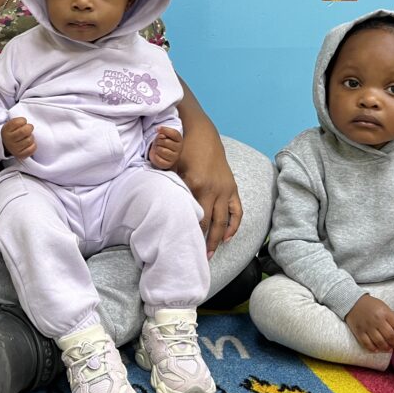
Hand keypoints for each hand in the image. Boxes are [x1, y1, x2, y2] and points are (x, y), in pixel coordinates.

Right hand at [1, 117, 35, 158]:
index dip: (23, 120)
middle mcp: (8, 140)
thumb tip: (30, 126)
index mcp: (5, 130)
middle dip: (30, 128)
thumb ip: (19, 122)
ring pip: (30, 140)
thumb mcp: (11, 125)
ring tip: (27, 137)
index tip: (23, 122)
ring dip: (31, 137)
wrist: (8, 145)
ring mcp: (14, 149)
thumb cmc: (13, 132)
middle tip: (29, 128)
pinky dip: (33, 145)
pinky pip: (32, 148)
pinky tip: (29, 143)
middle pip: (24, 131)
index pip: (17, 122)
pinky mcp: (20, 155)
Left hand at [149, 126, 182, 169]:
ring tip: (158, 148)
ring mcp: (174, 158)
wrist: (162, 155)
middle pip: (165, 142)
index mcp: (179, 140)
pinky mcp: (168, 164)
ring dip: (156, 148)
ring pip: (161, 150)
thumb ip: (163, 131)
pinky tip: (157, 154)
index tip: (158, 129)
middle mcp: (179, 149)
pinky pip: (158, 158)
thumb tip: (159, 129)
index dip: (164, 130)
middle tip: (158, 142)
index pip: (173, 133)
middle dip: (158, 140)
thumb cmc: (163, 143)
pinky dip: (154, 155)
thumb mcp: (164, 134)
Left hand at [176, 137, 241, 257]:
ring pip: (224, 221)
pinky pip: (237, 211)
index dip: (188, 233)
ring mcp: (225, 190)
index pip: (194, 217)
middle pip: (209, 224)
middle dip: (204, 243)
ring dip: (219, 239)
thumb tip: (156, 201)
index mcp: (197, 185)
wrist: (202, 133)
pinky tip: (228, 237)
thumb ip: (164, 181)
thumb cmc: (182, 149)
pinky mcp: (232, 187)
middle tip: (197, 259)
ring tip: (211, 254)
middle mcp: (214, 190)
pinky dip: (234, 225)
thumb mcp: (170, 163)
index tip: (181, 246)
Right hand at [345, 294, 393, 352]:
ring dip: (386, 348)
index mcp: (385, 313)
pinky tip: (377, 349)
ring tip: (389, 349)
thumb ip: (392, 319)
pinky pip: (367, 344)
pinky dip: (373, 349)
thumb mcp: (384, 308)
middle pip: (390, 336)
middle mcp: (377, 321)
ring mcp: (367, 327)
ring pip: (379, 342)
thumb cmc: (371, 305)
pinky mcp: (359, 332)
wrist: (352, 302)